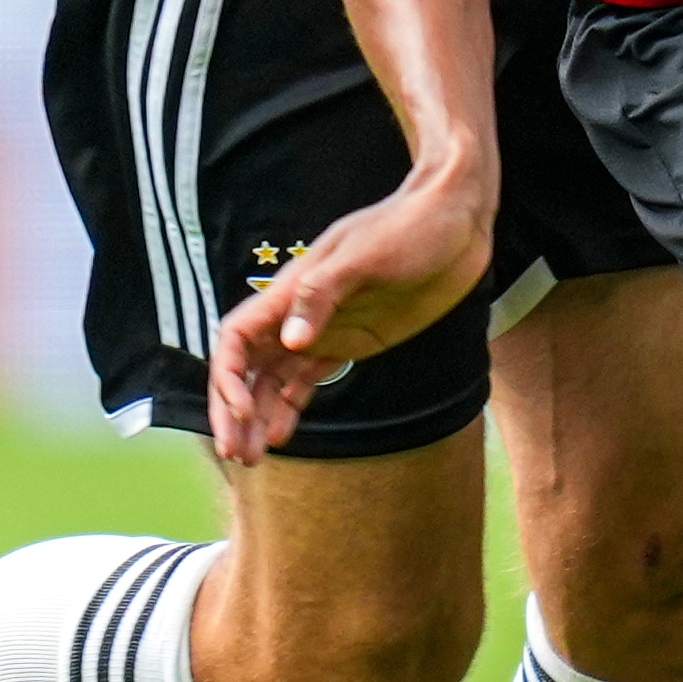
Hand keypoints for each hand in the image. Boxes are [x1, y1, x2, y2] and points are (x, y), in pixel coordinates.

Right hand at [200, 175, 494, 465]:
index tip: (243, 412)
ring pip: (272, 381)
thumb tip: (291, 341)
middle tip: (238, 454)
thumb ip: (324, 295)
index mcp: (292, 290)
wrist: (455, 222)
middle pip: (246, 368)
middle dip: (234, 410)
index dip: (227, 377)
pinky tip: (282, 436)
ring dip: (258, 418)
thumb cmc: (410, 228)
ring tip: (253, 459)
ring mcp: (324, 331)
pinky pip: (306, 382)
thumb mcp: (366, 256)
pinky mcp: (351, 344)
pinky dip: (289, 409)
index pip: (235, 338)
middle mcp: (298, 315)